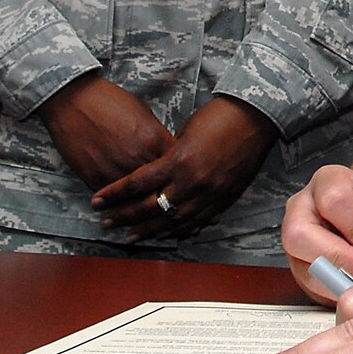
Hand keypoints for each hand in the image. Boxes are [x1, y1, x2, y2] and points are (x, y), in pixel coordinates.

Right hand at [38, 73, 174, 192]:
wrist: (73, 101)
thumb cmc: (109, 102)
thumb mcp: (144, 113)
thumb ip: (157, 137)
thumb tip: (166, 152)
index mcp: (155, 140)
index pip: (178, 165)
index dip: (180, 171)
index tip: (180, 174)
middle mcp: (139, 158)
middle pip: (162, 186)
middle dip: (165, 190)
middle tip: (166, 194)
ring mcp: (117, 171)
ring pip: (138, 199)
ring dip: (142, 202)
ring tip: (146, 207)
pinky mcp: (96, 179)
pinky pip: (114, 200)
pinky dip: (120, 201)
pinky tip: (123, 202)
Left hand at [93, 95, 277, 239]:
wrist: (255, 118)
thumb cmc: (218, 117)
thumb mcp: (184, 133)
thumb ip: (168, 156)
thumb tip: (154, 173)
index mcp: (178, 161)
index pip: (137, 184)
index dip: (114, 194)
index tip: (97, 201)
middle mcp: (191, 182)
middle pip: (149, 207)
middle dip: (124, 216)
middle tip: (106, 222)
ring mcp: (209, 194)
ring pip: (172, 221)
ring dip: (148, 230)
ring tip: (129, 236)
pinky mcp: (224, 199)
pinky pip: (197, 221)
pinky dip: (180, 229)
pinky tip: (167, 234)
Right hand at [282, 164, 352, 301]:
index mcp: (331, 181)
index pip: (335, 200)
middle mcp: (304, 207)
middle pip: (302, 233)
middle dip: (339, 258)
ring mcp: (295, 238)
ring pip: (302, 263)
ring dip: (338, 279)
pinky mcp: (299, 266)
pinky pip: (309, 284)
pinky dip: (336, 291)